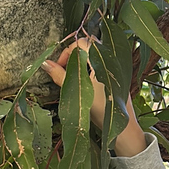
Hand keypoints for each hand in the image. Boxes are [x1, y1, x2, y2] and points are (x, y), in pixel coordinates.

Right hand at [42, 38, 146, 156]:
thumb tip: (45, 63)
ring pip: (95, 53)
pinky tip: (86, 81)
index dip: (66, 53)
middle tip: (65, 70)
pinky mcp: (118, 74)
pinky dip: (91, 66)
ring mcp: (117, 65)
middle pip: (88, 45)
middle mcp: (111, 58)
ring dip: (82, 60)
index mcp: (101, 58)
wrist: (123, 126)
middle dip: (74, 55)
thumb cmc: (101, 109)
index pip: (80, 43)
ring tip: (74, 76)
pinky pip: (102, 61)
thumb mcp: (76, 91)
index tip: (59, 67)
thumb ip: (60, 75)